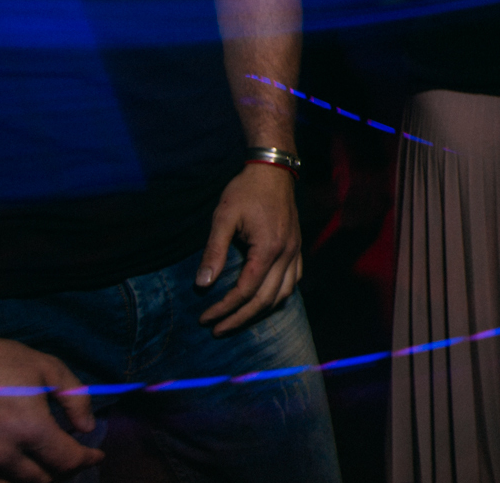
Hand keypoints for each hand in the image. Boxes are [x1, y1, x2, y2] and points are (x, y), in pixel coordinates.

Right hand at [0, 322, 100, 482]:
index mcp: (29, 430)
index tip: (96, 456)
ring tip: (38, 467)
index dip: (87, 460)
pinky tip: (5, 467)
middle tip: (67, 460)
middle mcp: (0, 455)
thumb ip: (74, 398)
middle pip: (41, 481)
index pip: (67, 461)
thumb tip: (86, 428)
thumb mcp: (46, 367)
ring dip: (28, 481)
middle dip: (61, 472)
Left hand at [196, 163, 301, 335]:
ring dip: (260, 311)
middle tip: (216, 329)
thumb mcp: (223, 217)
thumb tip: (202, 284)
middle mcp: (286, 254)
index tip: (204, 318)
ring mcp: (295, 251)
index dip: (224, 308)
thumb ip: (214, 251)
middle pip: (265, 300)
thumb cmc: (245, 191)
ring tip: (238, 319)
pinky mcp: (297, 247)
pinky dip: (278, 296)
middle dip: (239, 318)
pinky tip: (264, 299)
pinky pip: (293, 281)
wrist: (273, 170)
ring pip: (283, 294)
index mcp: (268, 249)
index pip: (245, 290)